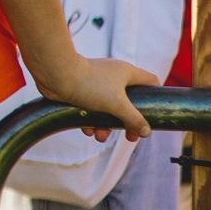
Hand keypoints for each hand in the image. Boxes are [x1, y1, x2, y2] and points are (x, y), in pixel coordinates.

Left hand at [26, 49, 157, 140]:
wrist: (55, 76)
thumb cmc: (90, 85)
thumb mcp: (117, 105)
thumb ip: (134, 119)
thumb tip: (146, 132)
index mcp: (127, 72)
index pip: (150, 81)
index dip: (155, 97)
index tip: (154, 114)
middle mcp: (113, 75)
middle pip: (129, 101)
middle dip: (127, 120)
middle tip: (129, 137)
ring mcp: (96, 82)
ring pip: (108, 107)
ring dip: (106, 124)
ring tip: (100, 137)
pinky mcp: (81, 89)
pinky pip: (91, 108)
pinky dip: (90, 120)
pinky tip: (86, 130)